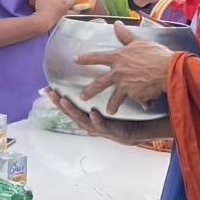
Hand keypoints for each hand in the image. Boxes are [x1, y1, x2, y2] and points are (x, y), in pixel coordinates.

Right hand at [31, 0, 75, 27]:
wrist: (43, 21)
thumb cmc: (43, 8)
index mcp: (61, 0)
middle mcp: (64, 8)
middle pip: (72, 2)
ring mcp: (62, 15)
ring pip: (73, 13)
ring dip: (75, 11)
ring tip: (76, 10)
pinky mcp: (59, 21)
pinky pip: (66, 19)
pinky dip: (68, 17)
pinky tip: (65, 17)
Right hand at [44, 88, 173, 144]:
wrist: (151, 128)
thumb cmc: (134, 115)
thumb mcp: (117, 99)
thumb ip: (108, 85)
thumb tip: (103, 66)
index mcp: (93, 115)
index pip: (73, 106)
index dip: (59, 98)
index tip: (48, 88)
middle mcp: (96, 124)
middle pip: (73, 113)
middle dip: (59, 103)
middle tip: (49, 93)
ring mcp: (105, 130)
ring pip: (84, 121)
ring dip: (73, 112)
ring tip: (64, 102)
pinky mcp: (117, 133)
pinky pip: (104, 127)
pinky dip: (97, 121)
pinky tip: (93, 112)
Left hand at [73, 22, 175, 114]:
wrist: (168, 69)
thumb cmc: (155, 53)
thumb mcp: (139, 41)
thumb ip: (125, 35)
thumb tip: (117, 23)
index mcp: (118, 58)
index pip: (97, 57)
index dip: (85, 58)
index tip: (74, 60)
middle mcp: (118, 72)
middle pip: (99, 83)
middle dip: (89, 91)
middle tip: (82, 97)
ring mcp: (125, 85)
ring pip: (115, 98)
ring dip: (112, 106)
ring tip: (109, 111)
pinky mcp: (134, 95)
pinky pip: (137, 100)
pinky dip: (142, 101)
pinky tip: (146, 104)